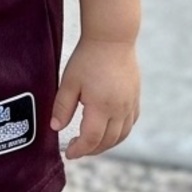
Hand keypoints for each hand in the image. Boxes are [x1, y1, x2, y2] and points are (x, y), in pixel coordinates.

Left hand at [51, 38, 139, 159]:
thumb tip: (55, 128)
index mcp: (101, 106)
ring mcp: (130, 104)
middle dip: (91, 149)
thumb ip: (62, 107)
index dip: (79, 150)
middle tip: (77, 149)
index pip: (91, 139)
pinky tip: (109, 130)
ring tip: (91, 143)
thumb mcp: (68, 82)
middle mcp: (119, 109)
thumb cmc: (87, 58)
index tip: (69, 153)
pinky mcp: (135, 97)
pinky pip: (130, 123)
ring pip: (122, 135)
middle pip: (108, 141)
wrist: (112, 38)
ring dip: (107, 144)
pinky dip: (120, 133)